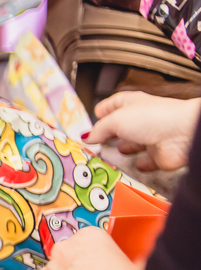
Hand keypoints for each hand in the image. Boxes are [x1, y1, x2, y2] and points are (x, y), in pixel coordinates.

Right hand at [85, 92, 200, 171]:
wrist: (182, 134)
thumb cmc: (153, 118)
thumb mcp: (115, 120)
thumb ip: (98, 130)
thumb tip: (87, 137)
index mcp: (132, 104)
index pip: (114, 104)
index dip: (103, 110)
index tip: (92, 117)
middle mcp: (142, 120)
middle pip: (122, 126)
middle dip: (110, 133)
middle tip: (96, 140)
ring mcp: (151, 137)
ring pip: (134, 144)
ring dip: (124, 148)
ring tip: (109, 154)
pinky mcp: (158, 155)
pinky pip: (147, 161)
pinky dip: (140, 164)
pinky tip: (134, 165)